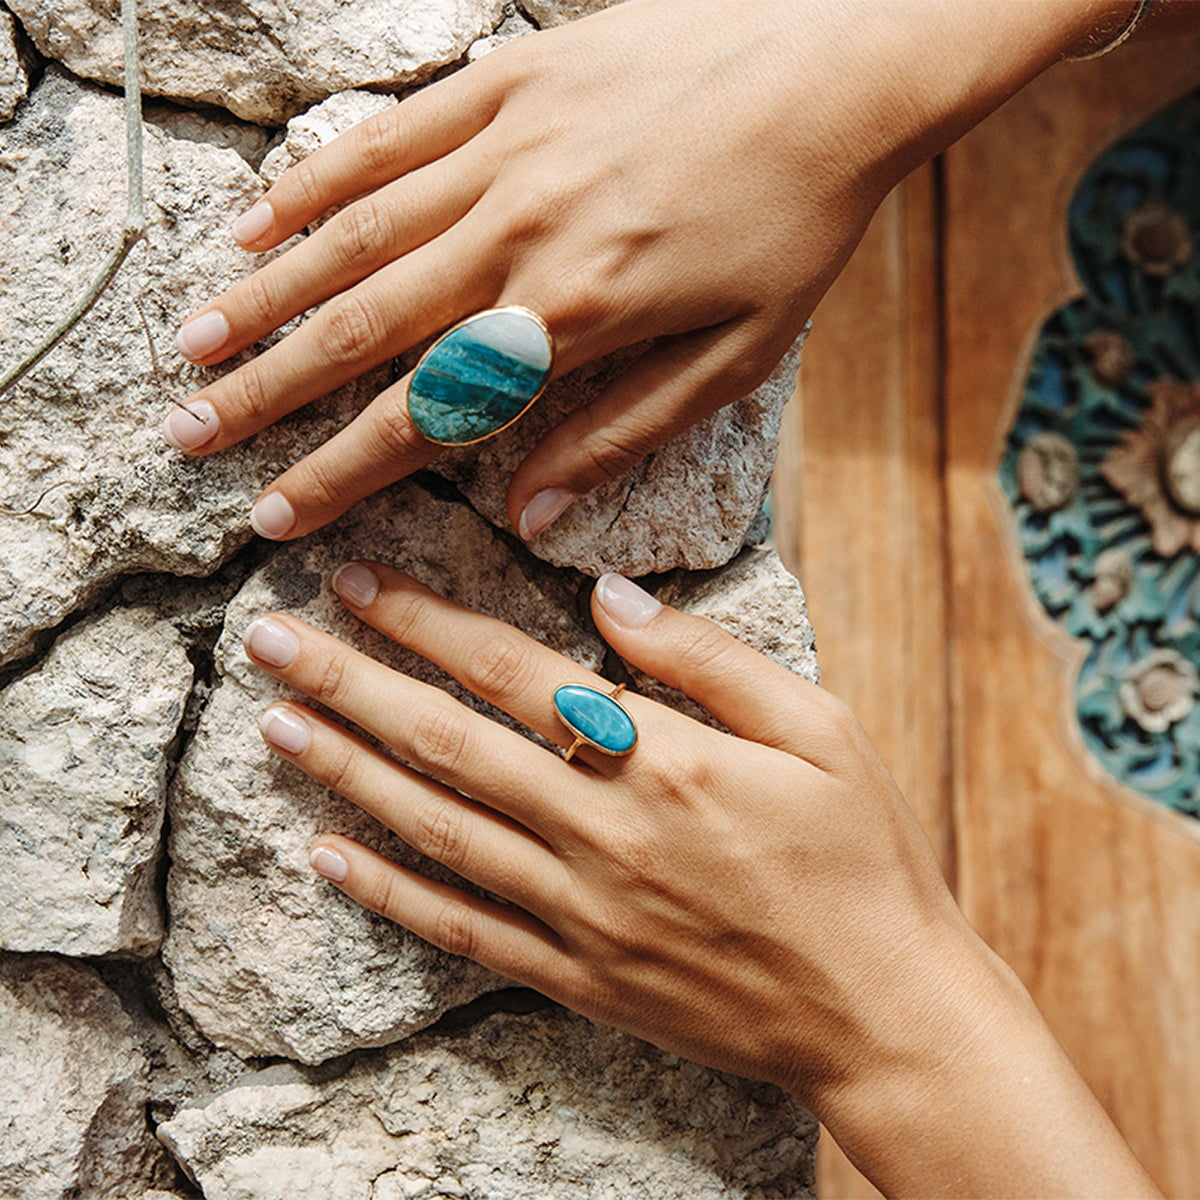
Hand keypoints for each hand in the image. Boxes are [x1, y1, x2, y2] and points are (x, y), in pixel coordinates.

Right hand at [164, 0, 1102, 543]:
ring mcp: (505, 149)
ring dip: (267, 295)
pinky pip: (388, 137)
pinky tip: (259, 219)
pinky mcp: (506, 82)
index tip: (275, 517)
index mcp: (574, 315)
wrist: (837, 66)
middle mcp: (519, 234)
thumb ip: (621, 438)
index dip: (341, 473)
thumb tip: (531, 516)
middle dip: (266, 392)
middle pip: (362, 329)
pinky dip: (316, 182)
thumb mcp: (733, 357)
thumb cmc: (794, 221)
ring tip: (196, 342)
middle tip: (189, 436)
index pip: (426, 415)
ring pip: (354, 234)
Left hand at [240, 564, 1158, 1196]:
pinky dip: (388, 891)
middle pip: (447, 745)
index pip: (513, 673)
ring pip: (435, 831)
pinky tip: (327, 855)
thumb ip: (709, 657)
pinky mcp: (577, 976)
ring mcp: (580, 914)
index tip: (359, 584)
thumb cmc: (863, 859)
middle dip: (350, 684)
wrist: (885, 1015)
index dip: (427, 624)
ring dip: (346, 773)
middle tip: (267, 639)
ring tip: (275, 725)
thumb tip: (609, 595)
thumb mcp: (821, 729)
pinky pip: (461, 930)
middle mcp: (603, 833)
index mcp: (663, 759)